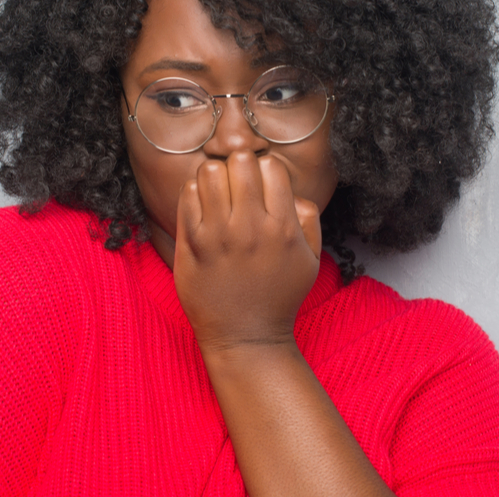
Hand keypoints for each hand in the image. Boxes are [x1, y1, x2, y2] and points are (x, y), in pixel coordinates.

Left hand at [173, 150, 322, 351]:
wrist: (246, 337)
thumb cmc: (279, 297)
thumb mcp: (310, 260)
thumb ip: (308, 218)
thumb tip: (291, 191)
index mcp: (284, 228)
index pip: (272, 166)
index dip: (265, 171)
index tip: (260, 187)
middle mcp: (251, 227)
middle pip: (239, 160)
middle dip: (238, 167)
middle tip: (236, 186)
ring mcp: (218, 235)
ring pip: (209, 172)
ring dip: (214, 178)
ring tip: (217, 196)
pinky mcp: (191, 245)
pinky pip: (187, 196)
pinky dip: (194, 195)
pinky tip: (203, 211)